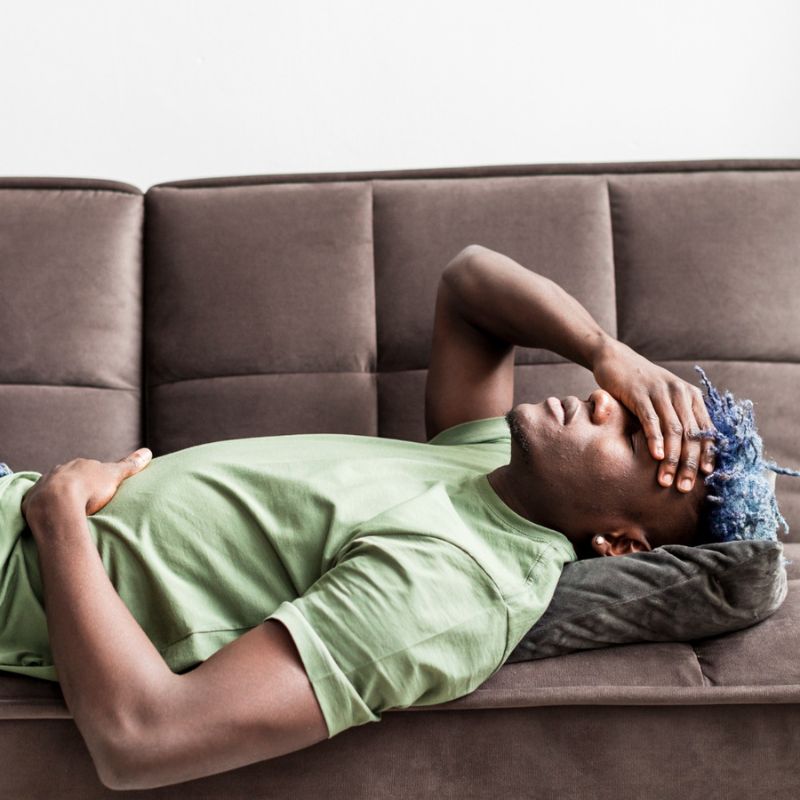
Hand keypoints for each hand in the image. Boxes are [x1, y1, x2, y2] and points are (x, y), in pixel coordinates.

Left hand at [21, 448, 152, 524]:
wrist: (57, 503)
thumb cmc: (89, 488)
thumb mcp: (114, 475)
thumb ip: (130, 464)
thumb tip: (148, 451)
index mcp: (81, 464)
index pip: (90, 469)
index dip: (96, 479)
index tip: (100, 490)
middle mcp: (61, 470)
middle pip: (71, 477)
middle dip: (77, 486)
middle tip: (86, 502)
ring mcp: (45, 484)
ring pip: (54, 488)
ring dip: (60, 497)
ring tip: (70, 511)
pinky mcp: (32, 499)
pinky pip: (40, 502)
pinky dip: (46, 508)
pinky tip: (52, 517)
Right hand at [591, 340, 714, 491]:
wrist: (615, 359)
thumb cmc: (640, 386)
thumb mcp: (664, 399)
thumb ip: (677, 418)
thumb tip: (689, 453)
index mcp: (692, 396)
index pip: (706, 430)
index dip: (707, 455)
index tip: (706, 478)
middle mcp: (681, 393)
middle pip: (692, 434)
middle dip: (689, 464)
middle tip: (683, 487)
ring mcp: (660, 392)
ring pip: (673, 430)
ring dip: (672, 458)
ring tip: (666, 480)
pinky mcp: (639, 392)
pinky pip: (651, 419)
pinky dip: (655, 439)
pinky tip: (654, 456)